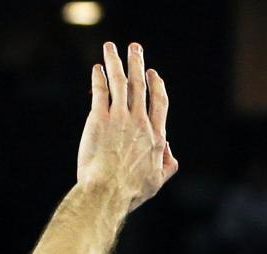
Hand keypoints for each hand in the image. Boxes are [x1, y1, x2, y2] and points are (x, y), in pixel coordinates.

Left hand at [75, 42, 177, 210]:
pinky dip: (99, 78)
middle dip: (138, 64)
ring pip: (120, 82)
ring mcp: (120, 118)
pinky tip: (96, 68)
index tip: (153, 74)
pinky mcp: (99, 119)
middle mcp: (140, 122)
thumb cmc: (129, 192)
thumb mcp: (156, 182)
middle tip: (135, 48)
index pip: (159, 103)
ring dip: (117, 61)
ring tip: (111, 47)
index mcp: (155, 135)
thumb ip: (168, 165)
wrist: (106, 193)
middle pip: (140, 86)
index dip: (156, 86)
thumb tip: (169, 151)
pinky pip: (100, 92)